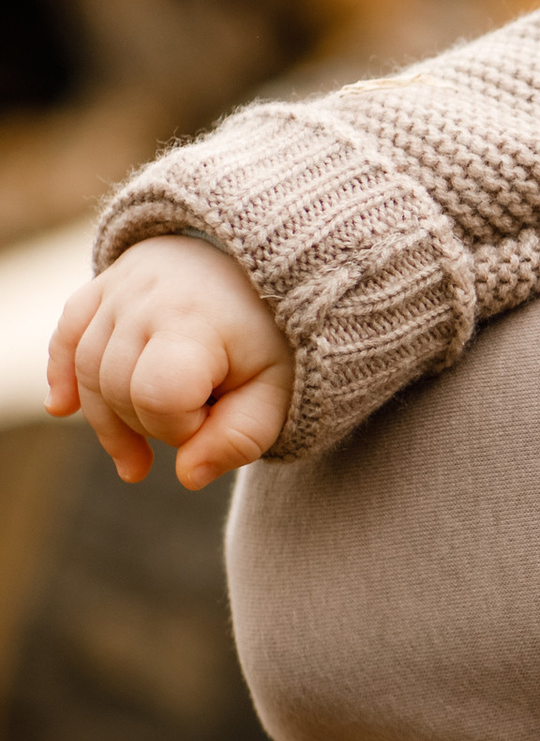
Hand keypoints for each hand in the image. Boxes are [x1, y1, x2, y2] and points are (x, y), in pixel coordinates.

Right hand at [47, 238, 293, 488]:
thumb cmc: (269, 336)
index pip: (158, 397)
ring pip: (88, 371)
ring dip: (109, 418)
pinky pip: (67, 336)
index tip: (216, 416)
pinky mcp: (101, 288)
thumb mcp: (276, 390)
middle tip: (193, 423)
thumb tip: (187, 477)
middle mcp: (146, 298)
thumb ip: (240, 439)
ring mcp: (119, 289)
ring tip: (139, 451)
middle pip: (116, 389)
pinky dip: (62, 375)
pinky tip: (62, 408)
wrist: (258, 263)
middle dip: (150, 425)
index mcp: (195, 321)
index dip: (181, 427)